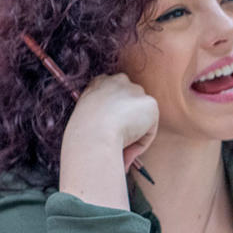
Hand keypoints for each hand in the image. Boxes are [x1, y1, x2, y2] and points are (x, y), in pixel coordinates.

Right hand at [60, 73, 158, 208]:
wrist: (93, 132)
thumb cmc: (82, 132)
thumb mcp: (85, 118)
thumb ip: (99, 117)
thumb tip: (115, 137)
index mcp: (98, 82)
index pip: (112, 93)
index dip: (112, 112)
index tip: (108, 131)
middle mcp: (118, 81)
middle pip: (129, 104)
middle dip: (127, 122)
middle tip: (117, 144)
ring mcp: (135, 91)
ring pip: (140, 118)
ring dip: (134, 134)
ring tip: (120, 151)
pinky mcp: (150, 104)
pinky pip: (150, 129)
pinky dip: (142, 142)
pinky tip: (127, 146)